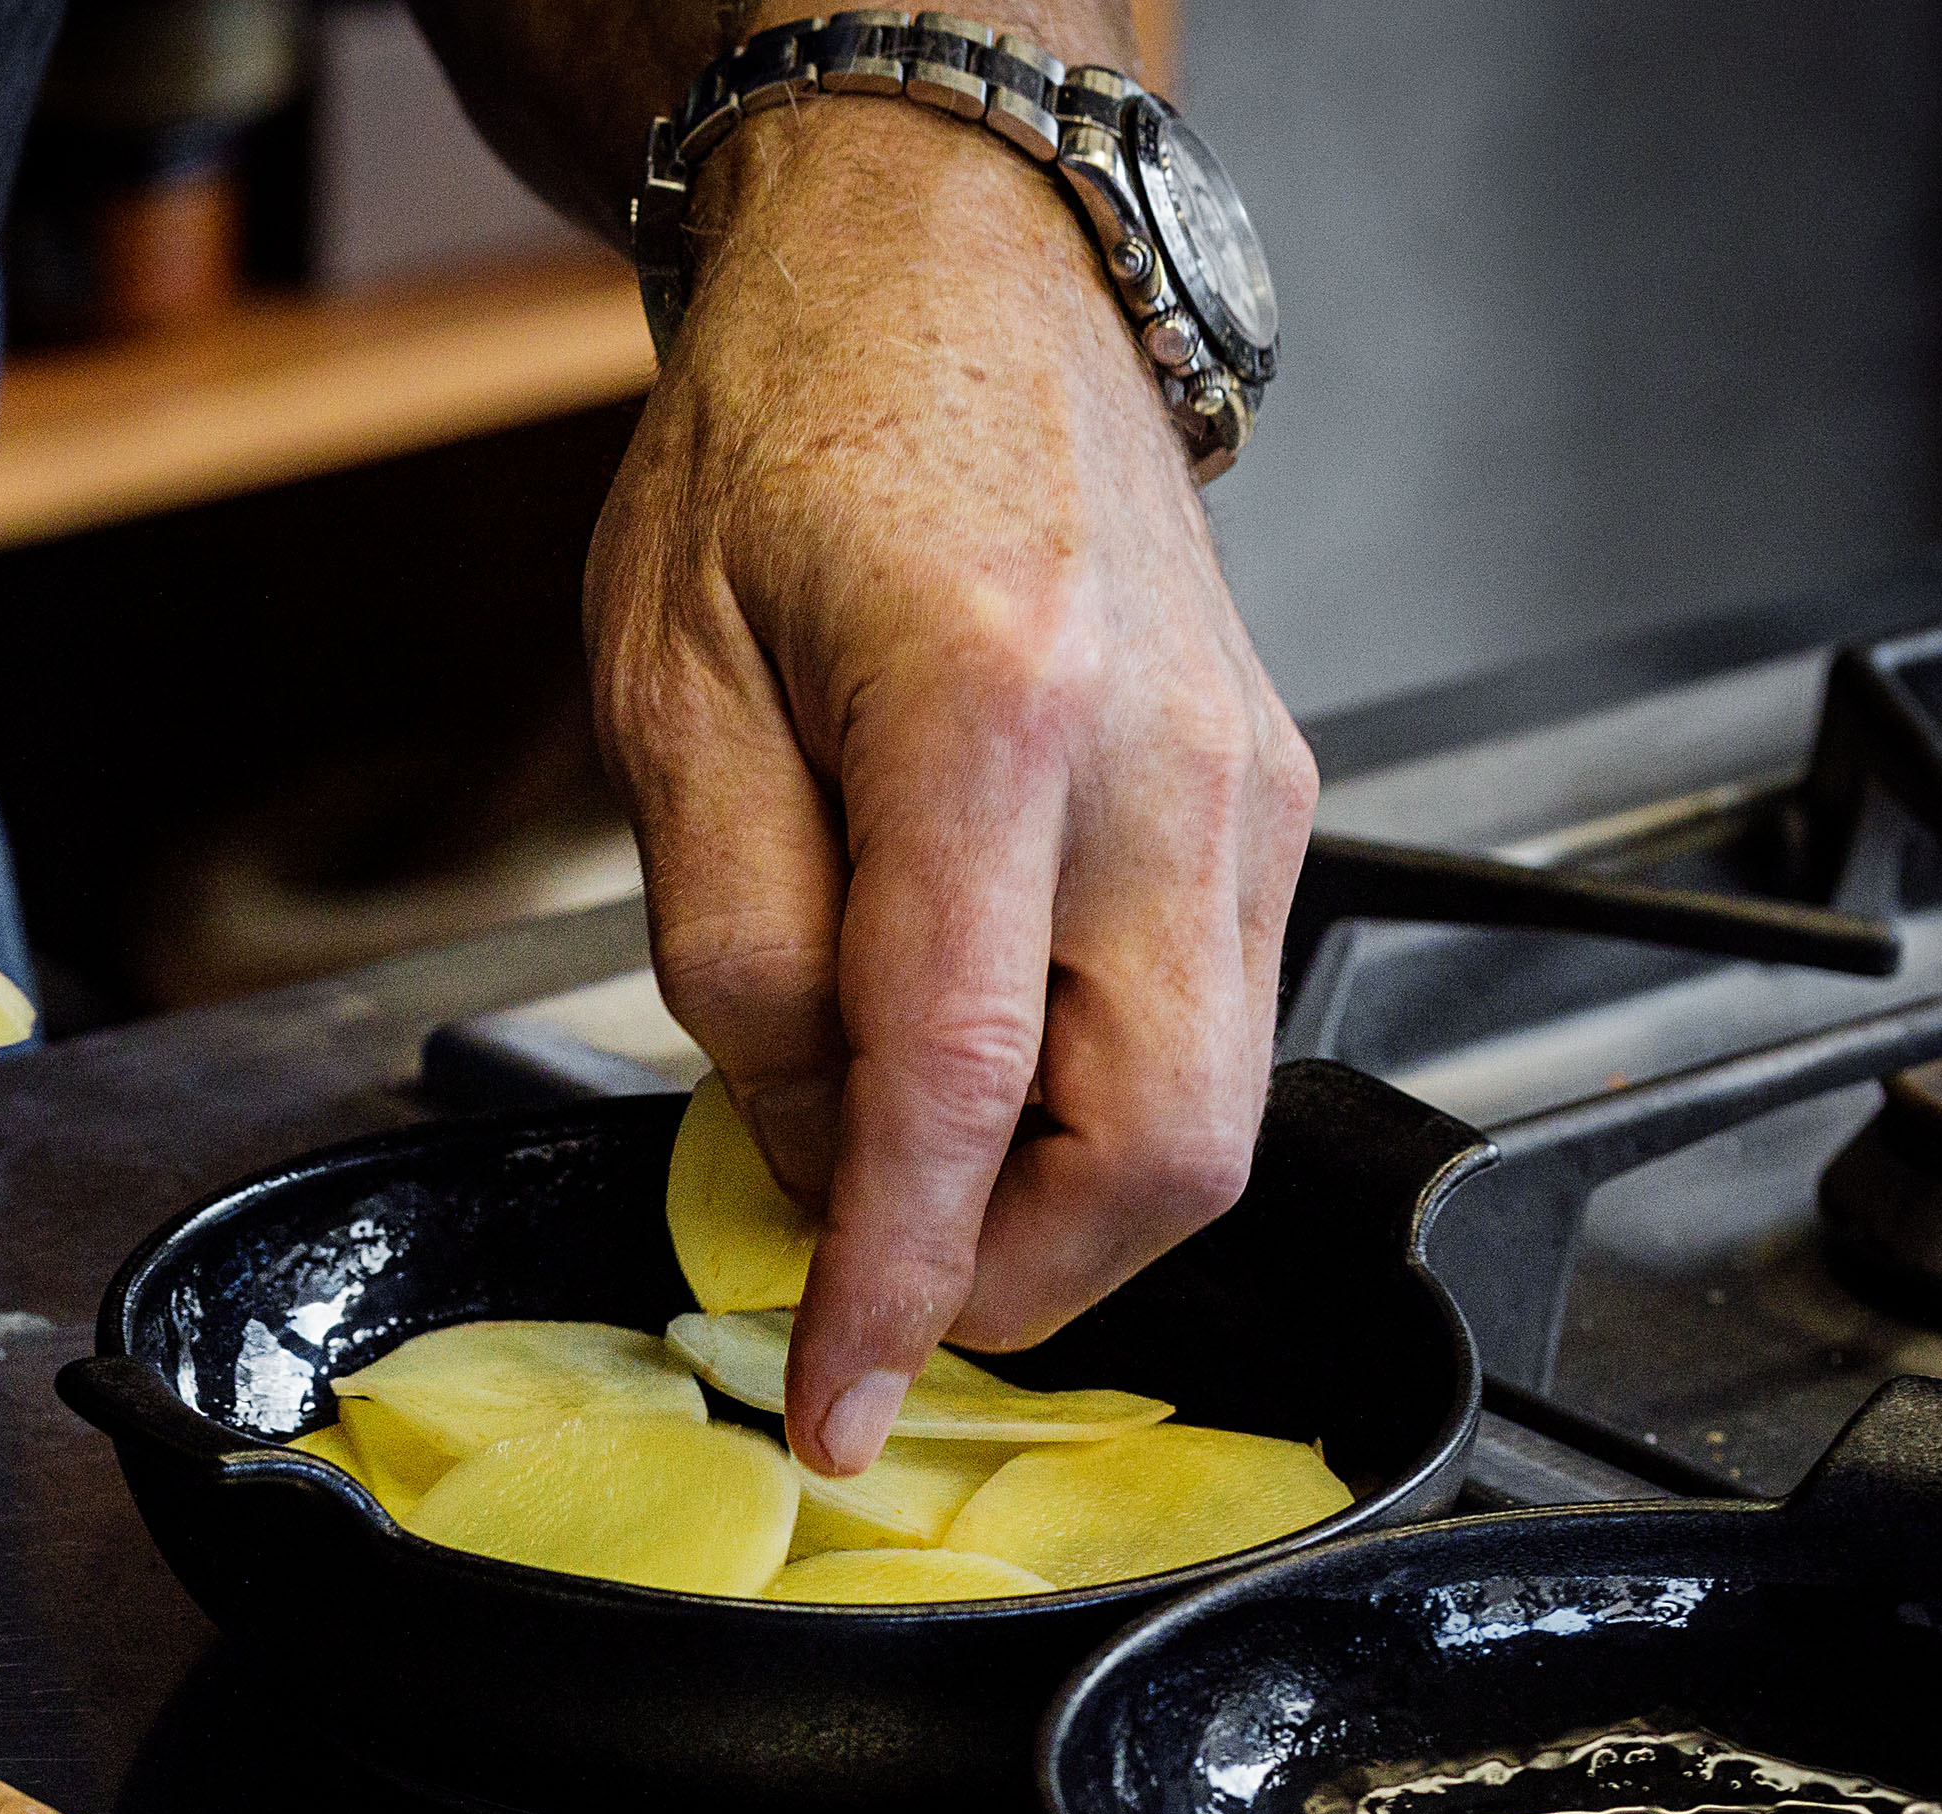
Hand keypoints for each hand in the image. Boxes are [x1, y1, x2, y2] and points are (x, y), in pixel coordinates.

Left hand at [585, 63, 1316, 1473]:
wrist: (951, 279)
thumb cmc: (783, 453)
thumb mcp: (666, 694)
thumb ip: (737, 946)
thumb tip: (823, 1154)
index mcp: (986, 713)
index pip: (955, 1083)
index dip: (896, 1281)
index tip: (838, 1406)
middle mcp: (1165, 764)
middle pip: (1165, 1148)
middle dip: (1021, 1278)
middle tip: (881, 1287)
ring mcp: (1248, 786)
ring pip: (1212, 1109)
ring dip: (1058, 1196)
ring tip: (910, 1150)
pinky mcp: (1275, 799)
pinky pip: (1208, 1017)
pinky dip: (1096, 1095)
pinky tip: (983, 1050)